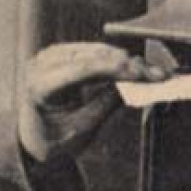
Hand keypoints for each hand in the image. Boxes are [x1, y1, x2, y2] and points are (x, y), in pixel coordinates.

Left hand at [17, 42, 167, 164]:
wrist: (35, 140)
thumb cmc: (54, 139)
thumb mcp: (82, 128)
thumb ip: (106, 103)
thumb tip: (134, 84)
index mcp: (40, 86)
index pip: (83, 69)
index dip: (116, 69)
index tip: (142, 73)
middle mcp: (41, 65)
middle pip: (92, 57)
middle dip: (127, 65)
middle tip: (155, 74)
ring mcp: (50, 57)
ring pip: (95, 51)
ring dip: (124, 60)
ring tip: (149, 72)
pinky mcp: (61, 54)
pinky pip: (92, 52)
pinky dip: (114, 59)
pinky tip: (132, 67)